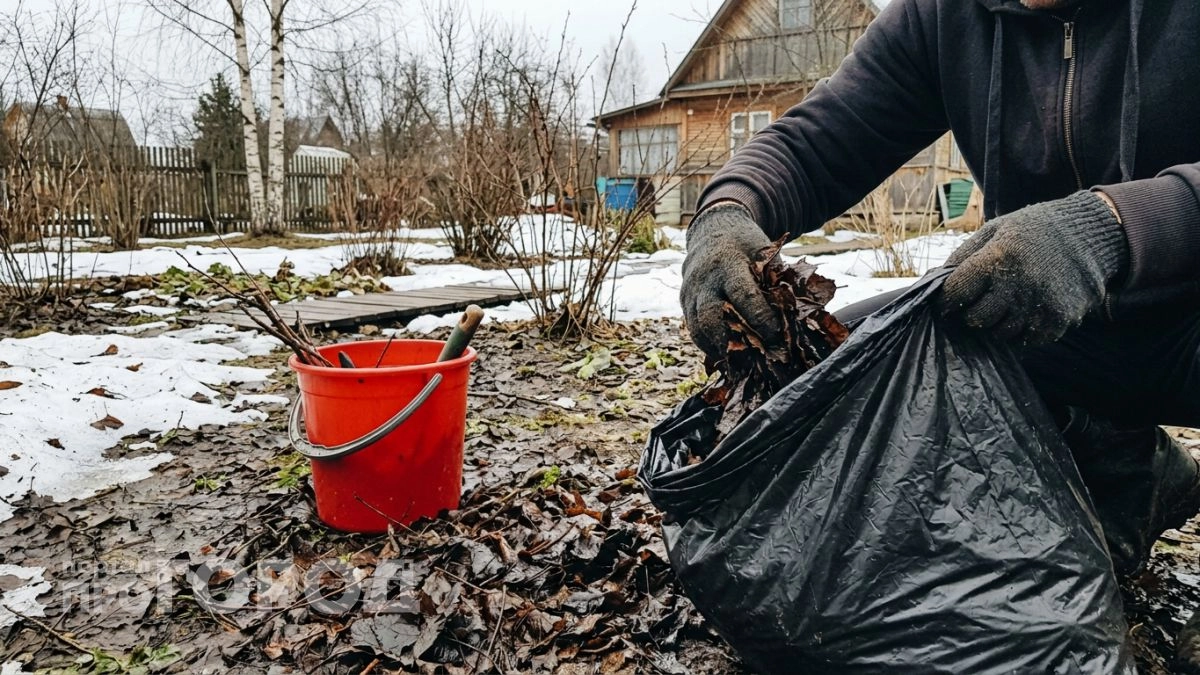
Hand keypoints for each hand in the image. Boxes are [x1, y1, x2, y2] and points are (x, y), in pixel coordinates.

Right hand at [681, 203, 782, 359]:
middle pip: (711, 318)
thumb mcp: (766, 254)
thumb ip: (777, 282)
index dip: (759, 318)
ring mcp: (690, 294)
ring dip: (720, 351)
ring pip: (699, 330)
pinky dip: (712, 348)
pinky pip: (695, 332)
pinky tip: (731, 360)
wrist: (712, 232)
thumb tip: (798, 317)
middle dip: (733, 342)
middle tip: (756, 361)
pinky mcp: (684, 305)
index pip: (742, 295)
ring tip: (743, 368)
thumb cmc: (747, 246)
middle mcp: (704, 281)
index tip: (776, 336)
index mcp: (728, 263)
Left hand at [941, 191, 1127, 344]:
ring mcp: (1039, 305)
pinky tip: (1025, 311)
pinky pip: (1025, 340)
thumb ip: (963, 256)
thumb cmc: (1034, 230)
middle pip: (976, 318)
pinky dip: (1020, 330)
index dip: (947, 300)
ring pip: (999, 333)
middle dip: (971, 312)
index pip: (956, 293)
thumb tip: (932, 281)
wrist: (1092, 233)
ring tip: (1005, 304)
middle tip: (979, 302)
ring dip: (996, 323)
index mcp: (999, 257)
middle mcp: (1018, 284)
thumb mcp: (996, 230)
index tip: (947, 301)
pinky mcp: (1058, 320)